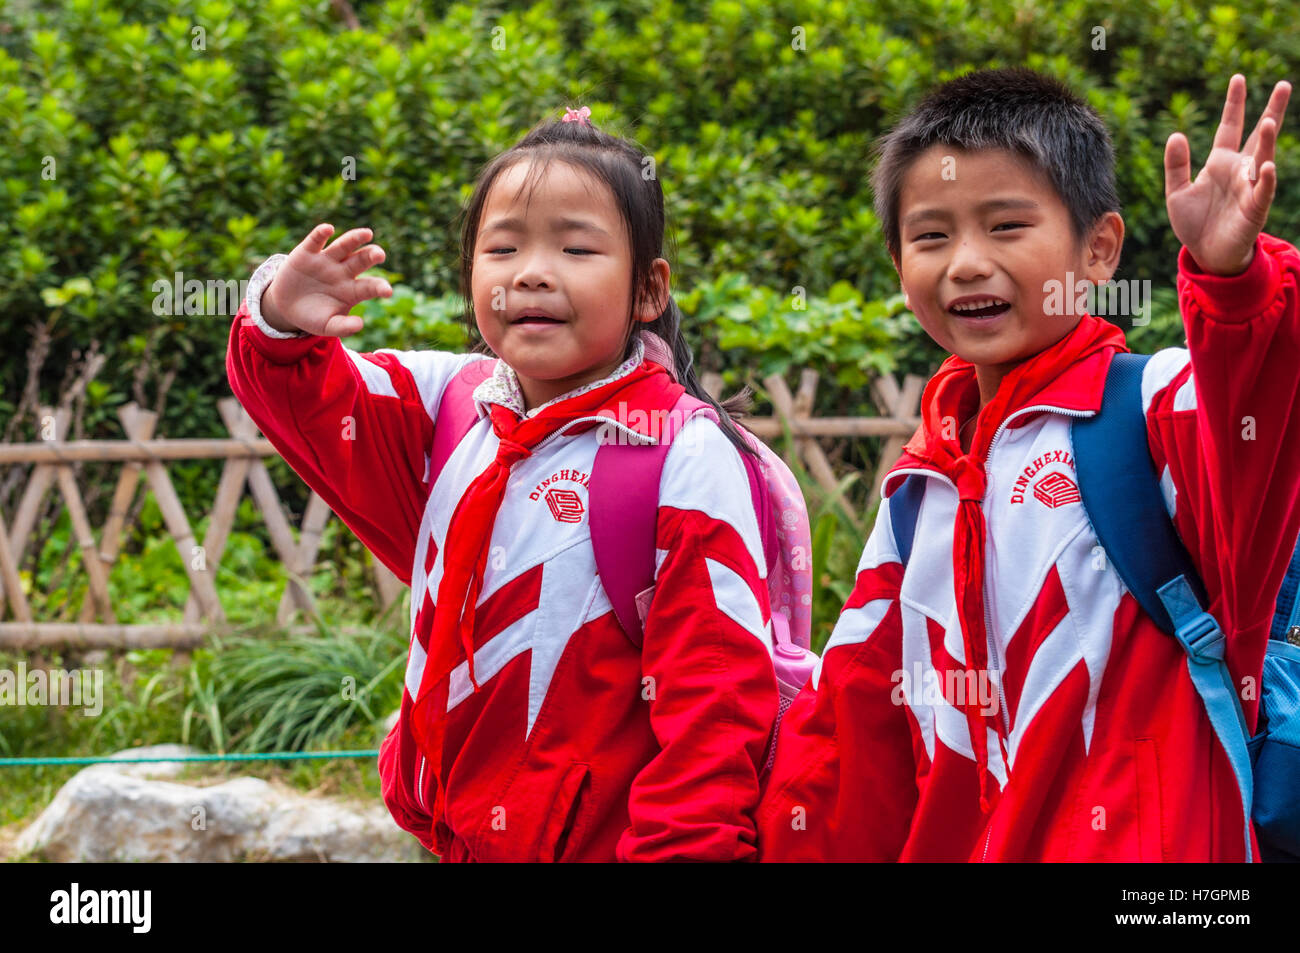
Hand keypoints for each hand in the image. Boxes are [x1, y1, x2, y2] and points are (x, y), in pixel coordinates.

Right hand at [262, 224, 392, 335]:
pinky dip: (321, 234)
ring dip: (354, 238)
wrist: (286, 306)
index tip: (387, 291)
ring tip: (367, 233)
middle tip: (380, 255)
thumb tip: (360, 324)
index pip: (370, 286)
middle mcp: (343, 271)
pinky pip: (316, 240)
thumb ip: (343, 327)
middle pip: (361, 260)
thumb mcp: (327, 326)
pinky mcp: (307, 253)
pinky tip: (329, 229)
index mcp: (353, 290)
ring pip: (343, 246)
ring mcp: (326, 261)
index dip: (379, 287)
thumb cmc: (314, 316)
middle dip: (371, 255)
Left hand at [1165, 75, 1290, 275]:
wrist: (1206, 254)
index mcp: (1220, 162)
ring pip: (1263, 159)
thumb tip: (1176, 134)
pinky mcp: (1254, 209)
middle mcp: (1239, 170)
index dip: (1234, 104)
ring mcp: (1249, 188)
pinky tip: (1266, 166)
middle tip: (1284, 85)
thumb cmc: (1194, 222)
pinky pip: (1261, 192)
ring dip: (1268, 141)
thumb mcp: (1177, 191)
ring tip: (1270, 120)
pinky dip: (1264, 179)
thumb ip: (1176, 165)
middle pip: (1259, 136)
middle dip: (1271, 111)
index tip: (1238, 78)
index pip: (1230, 127)